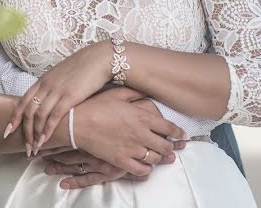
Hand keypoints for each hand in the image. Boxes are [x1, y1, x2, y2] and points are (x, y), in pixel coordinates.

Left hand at [7, 41, 111, 153]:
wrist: (99, 58)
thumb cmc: (83, 67)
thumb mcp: (61, 75)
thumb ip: (52, 86)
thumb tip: (47, 99)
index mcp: (43, 80)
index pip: (22, 101)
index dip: (14, 117)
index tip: (8, 131)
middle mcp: (46, 85)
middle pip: (28, 112)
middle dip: (24, 132)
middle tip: (24, 147)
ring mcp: (57, 90)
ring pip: (38, 116)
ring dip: (34, 135)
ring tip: (34, 149)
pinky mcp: (69, 96)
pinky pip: (54, 116)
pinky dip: (47, 130)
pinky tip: (45, 140)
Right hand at [36, 97, 186, 188]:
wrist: (78, 123)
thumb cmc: (97, 105)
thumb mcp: (118, 94)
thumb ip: (136, 93)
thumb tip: (147, 91)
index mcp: (142, 117)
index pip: (168, 127)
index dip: (178, 133)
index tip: (182, 135)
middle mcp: (141, 134)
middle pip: (165, 145)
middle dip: (171, 147)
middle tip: (174, 147)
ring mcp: (132, 149)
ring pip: (155, 158)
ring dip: (160, 158)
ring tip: (161, 156)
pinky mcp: (121, 160)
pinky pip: (141, 169)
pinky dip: (147, 169)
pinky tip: (146, 165)